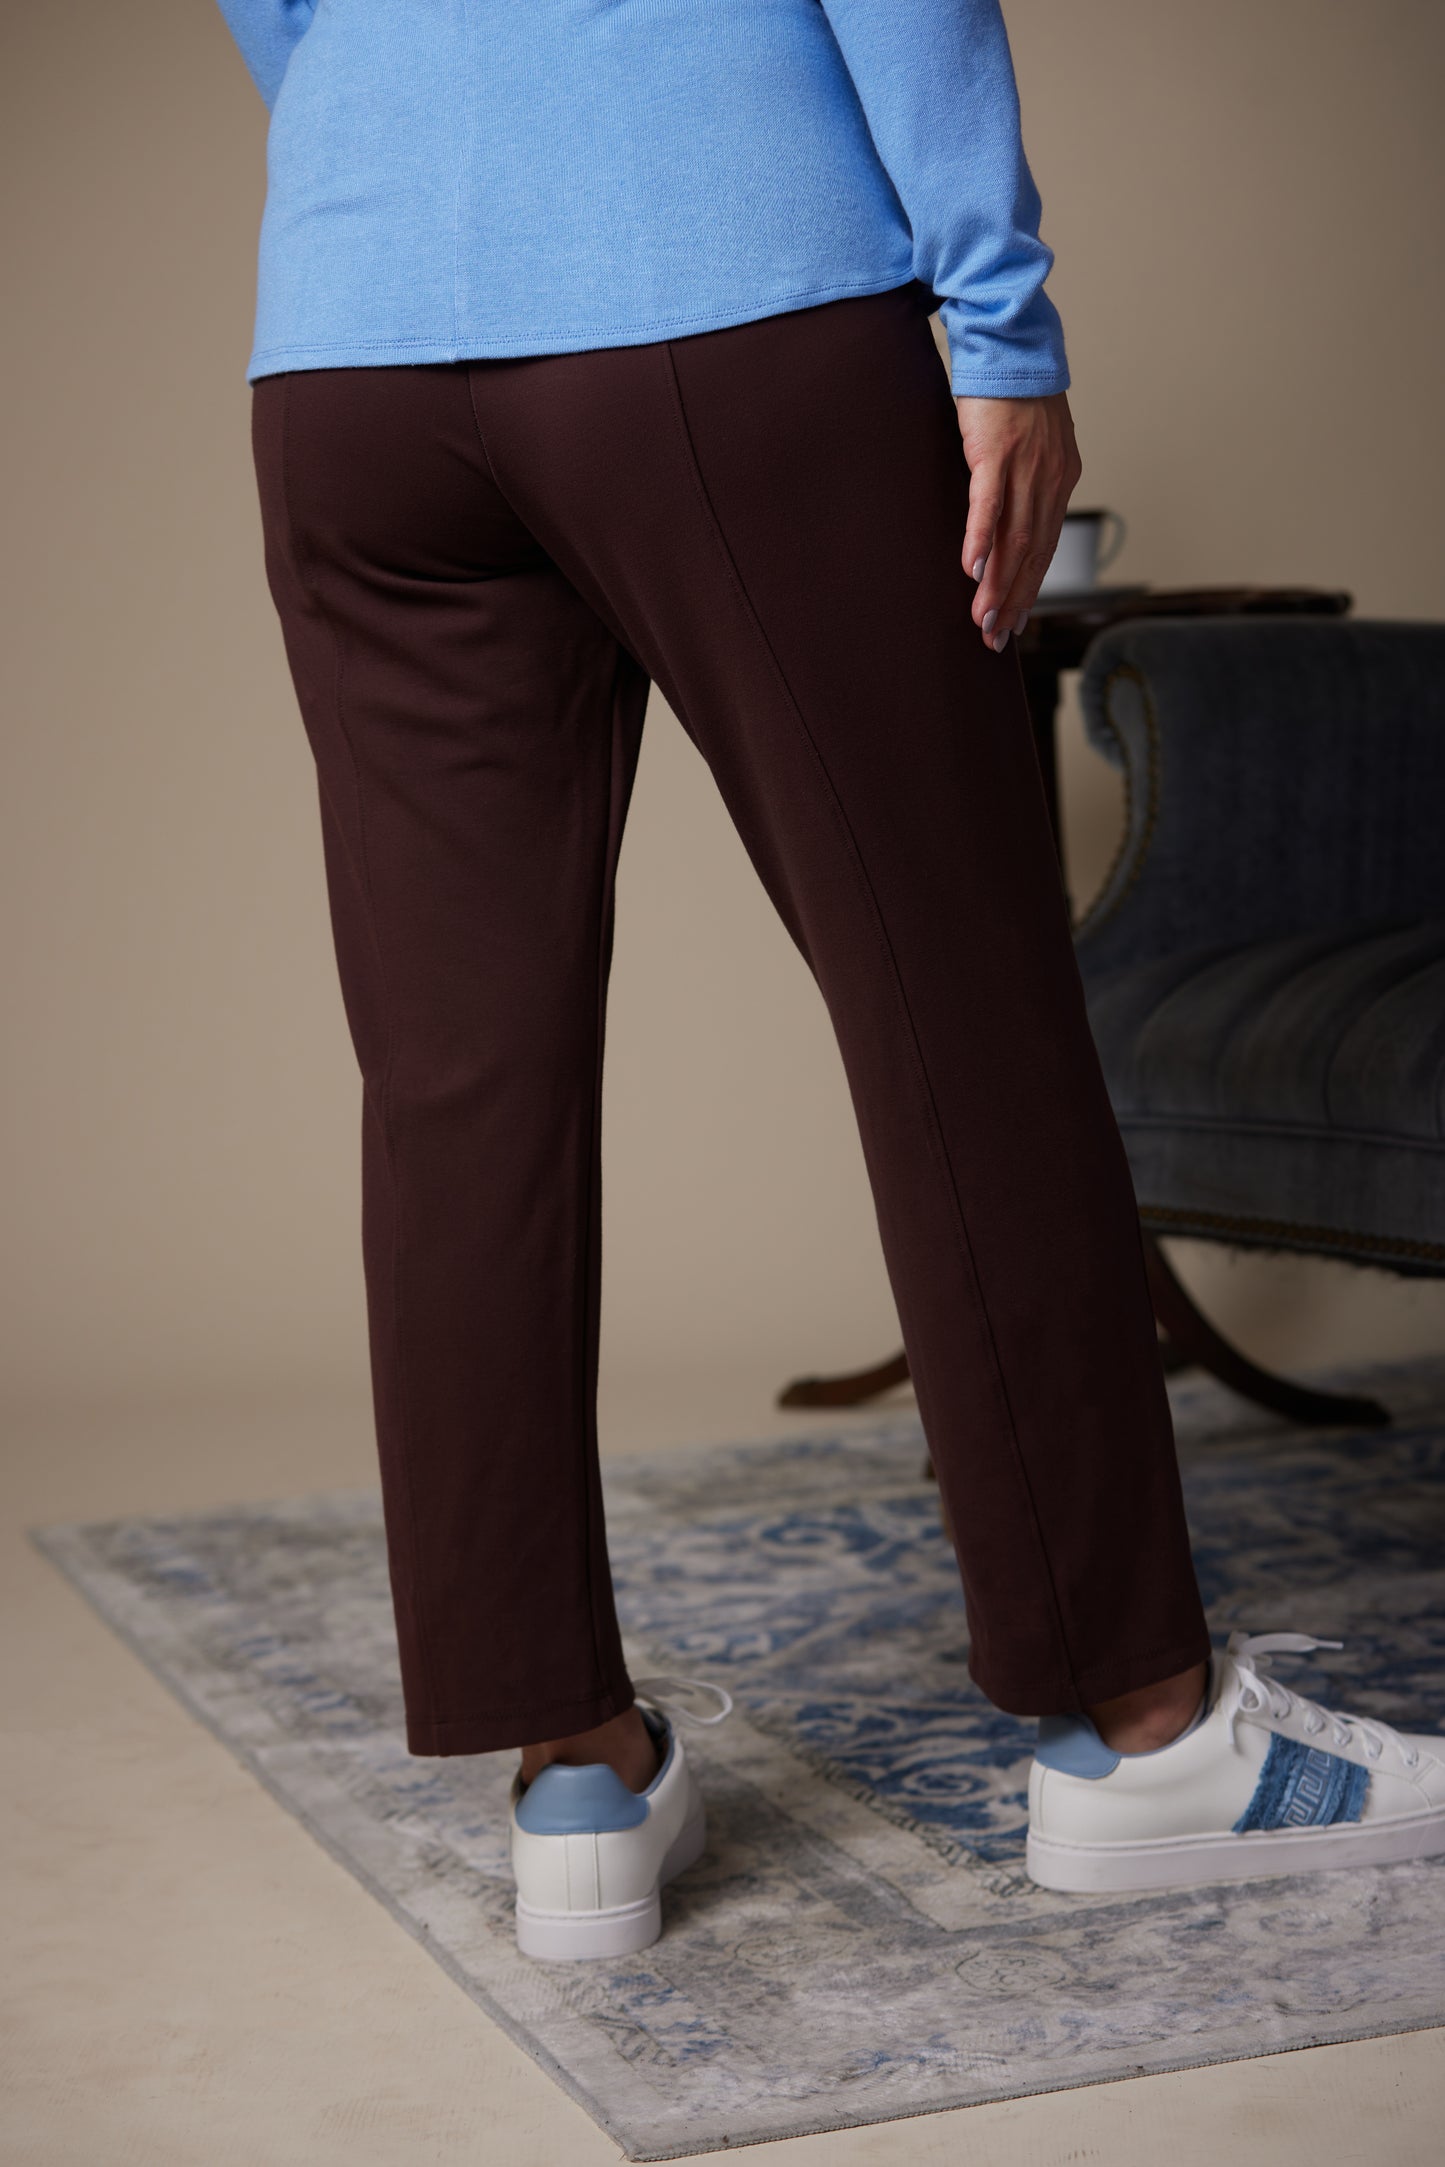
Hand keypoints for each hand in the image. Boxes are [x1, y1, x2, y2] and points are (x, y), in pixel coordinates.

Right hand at [955, 391, 1081, 652]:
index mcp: (1060, 479)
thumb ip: (1025, 480)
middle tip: (995, 638)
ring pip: (1013, 538)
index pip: (1045, 547)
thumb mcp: (1030, 443)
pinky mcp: (996, 452)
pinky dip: (982, 539)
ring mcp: (1024, 467)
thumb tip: (1008, 516)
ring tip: (982, 619)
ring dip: (997, 584)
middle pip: (1032, 553)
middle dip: (1013, 600)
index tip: (1014, 622)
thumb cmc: (1014, 392)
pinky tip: (972, 569)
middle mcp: (1049, 478)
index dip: (1029, 589)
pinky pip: (989, 505)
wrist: (1011, 343)